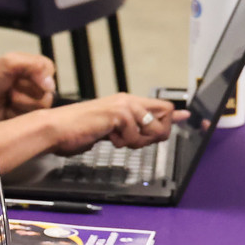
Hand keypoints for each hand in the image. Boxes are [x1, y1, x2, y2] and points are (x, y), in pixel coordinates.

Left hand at [0, 53, 56, 126]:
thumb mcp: (10, 62)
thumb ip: (33, 66)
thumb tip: (51, 85)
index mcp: (37, 69)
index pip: (50, 73)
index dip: (36, 77)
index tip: (18, 77)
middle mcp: (38, 86)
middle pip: (47, 94)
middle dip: (24, 92)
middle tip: (9, 89)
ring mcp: (32, 104)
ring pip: (40, 109)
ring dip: (20, 103)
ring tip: (7, 99)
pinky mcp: (26, 119)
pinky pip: (32, 121)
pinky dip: (17, 114)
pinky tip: (7, 110)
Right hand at [42, 95, 188, 156]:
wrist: (55, 129)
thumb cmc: (76, 132)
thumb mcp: (109, 132)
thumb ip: (129, 132)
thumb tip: (145, 137)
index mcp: (126, 103)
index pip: (161, 106)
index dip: (176, 116)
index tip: (189, 118)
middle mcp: (128, 100)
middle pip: (165, 115)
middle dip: (156, 135)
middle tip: (132, 140)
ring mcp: (123, 106)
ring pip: (152, 129)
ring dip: (136, 141)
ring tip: (114, 138)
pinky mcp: (118, 114)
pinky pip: (135, 136)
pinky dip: (122, 143)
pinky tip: (106, 136)